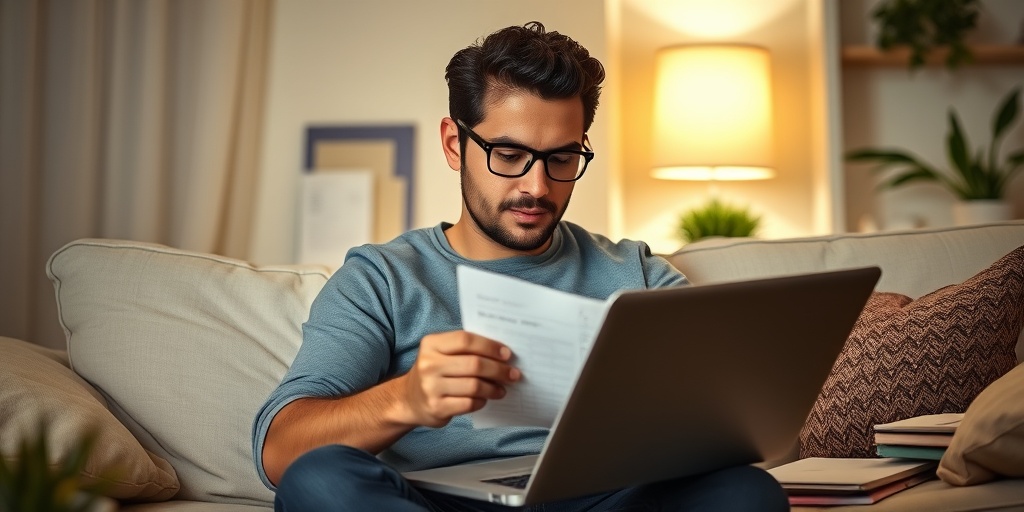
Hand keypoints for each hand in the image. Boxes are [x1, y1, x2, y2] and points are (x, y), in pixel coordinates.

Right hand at [399, 331, 520, 427]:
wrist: (408, 400)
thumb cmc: (434, 372)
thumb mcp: (441, 353)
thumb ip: (465, 350)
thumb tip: (502, 354)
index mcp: (431, 344)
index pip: (466, 340)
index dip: (490, 346)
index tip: (507, 354)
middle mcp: (429, 364)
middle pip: (474, 364)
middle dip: (499, 369)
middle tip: (513, 374)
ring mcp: (431, 387)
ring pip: (474, 386)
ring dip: (494, 388)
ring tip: (502, 388)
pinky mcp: (436, 407)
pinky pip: (469, 403)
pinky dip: (482, 401)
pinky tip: (485, 398)